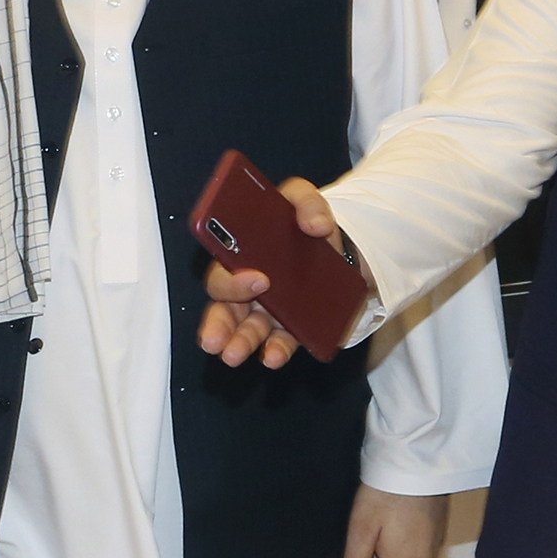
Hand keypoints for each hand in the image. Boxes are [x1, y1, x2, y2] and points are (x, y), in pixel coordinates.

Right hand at [197, 176, 364, 370]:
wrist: (340, 248)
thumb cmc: (306, 224)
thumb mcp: (304, 200)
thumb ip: (307, 201)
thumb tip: (317, 225)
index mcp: (241, 254)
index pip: (224, 269)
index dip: (232, 279)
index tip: (256, 279)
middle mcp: (248, 285)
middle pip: (225, 306)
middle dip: (218, 324)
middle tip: (215, 339)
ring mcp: (267, 309)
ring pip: (245, 329)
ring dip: (237, 343)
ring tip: (233, 356)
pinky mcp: (289, 326)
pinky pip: (278, 341)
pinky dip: (274, 350)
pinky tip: (271, 357)